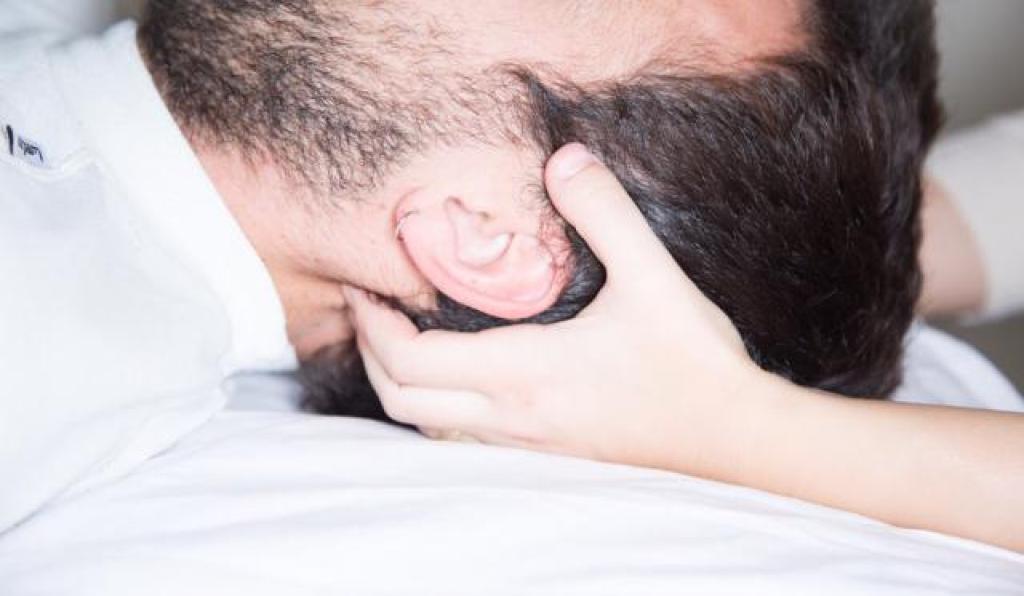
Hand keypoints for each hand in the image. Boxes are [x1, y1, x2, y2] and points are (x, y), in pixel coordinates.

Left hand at [343, 143, 774, 472]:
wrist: (734, 437)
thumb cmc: (692, 362)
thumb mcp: (653, 276)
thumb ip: (605, 213)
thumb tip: (565, 159)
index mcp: (522, 372)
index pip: (411, 360)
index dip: (373, 324)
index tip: (368, 286)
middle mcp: (511, 416)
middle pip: (401, 400)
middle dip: (371, 353)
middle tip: (374, 310)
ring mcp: (526, 445)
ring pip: (428, 428)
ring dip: (400, 385)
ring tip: (404, 341)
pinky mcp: (546, 456)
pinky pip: (462, 442)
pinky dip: (436, 409)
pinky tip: (460, 382)